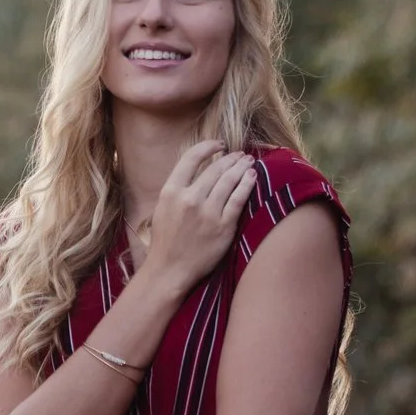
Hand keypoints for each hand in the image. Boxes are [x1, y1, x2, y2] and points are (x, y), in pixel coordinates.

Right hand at [140, 139, 256, 294]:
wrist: (170, 270)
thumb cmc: (166, 240)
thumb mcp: (163, 207)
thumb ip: (178, 188)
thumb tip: (199, 168)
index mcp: (171, 191)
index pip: (192, 158)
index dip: (208, 147)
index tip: (220, 145)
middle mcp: (189, 199)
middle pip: (215, 169)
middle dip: (231, 158)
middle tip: (240, 154)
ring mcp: (208, 213)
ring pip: (229, 181)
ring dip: (241, 167)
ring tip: (248, 162)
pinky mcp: (223, 227)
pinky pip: (239, 199)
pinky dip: (247, 184)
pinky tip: (252, 177)